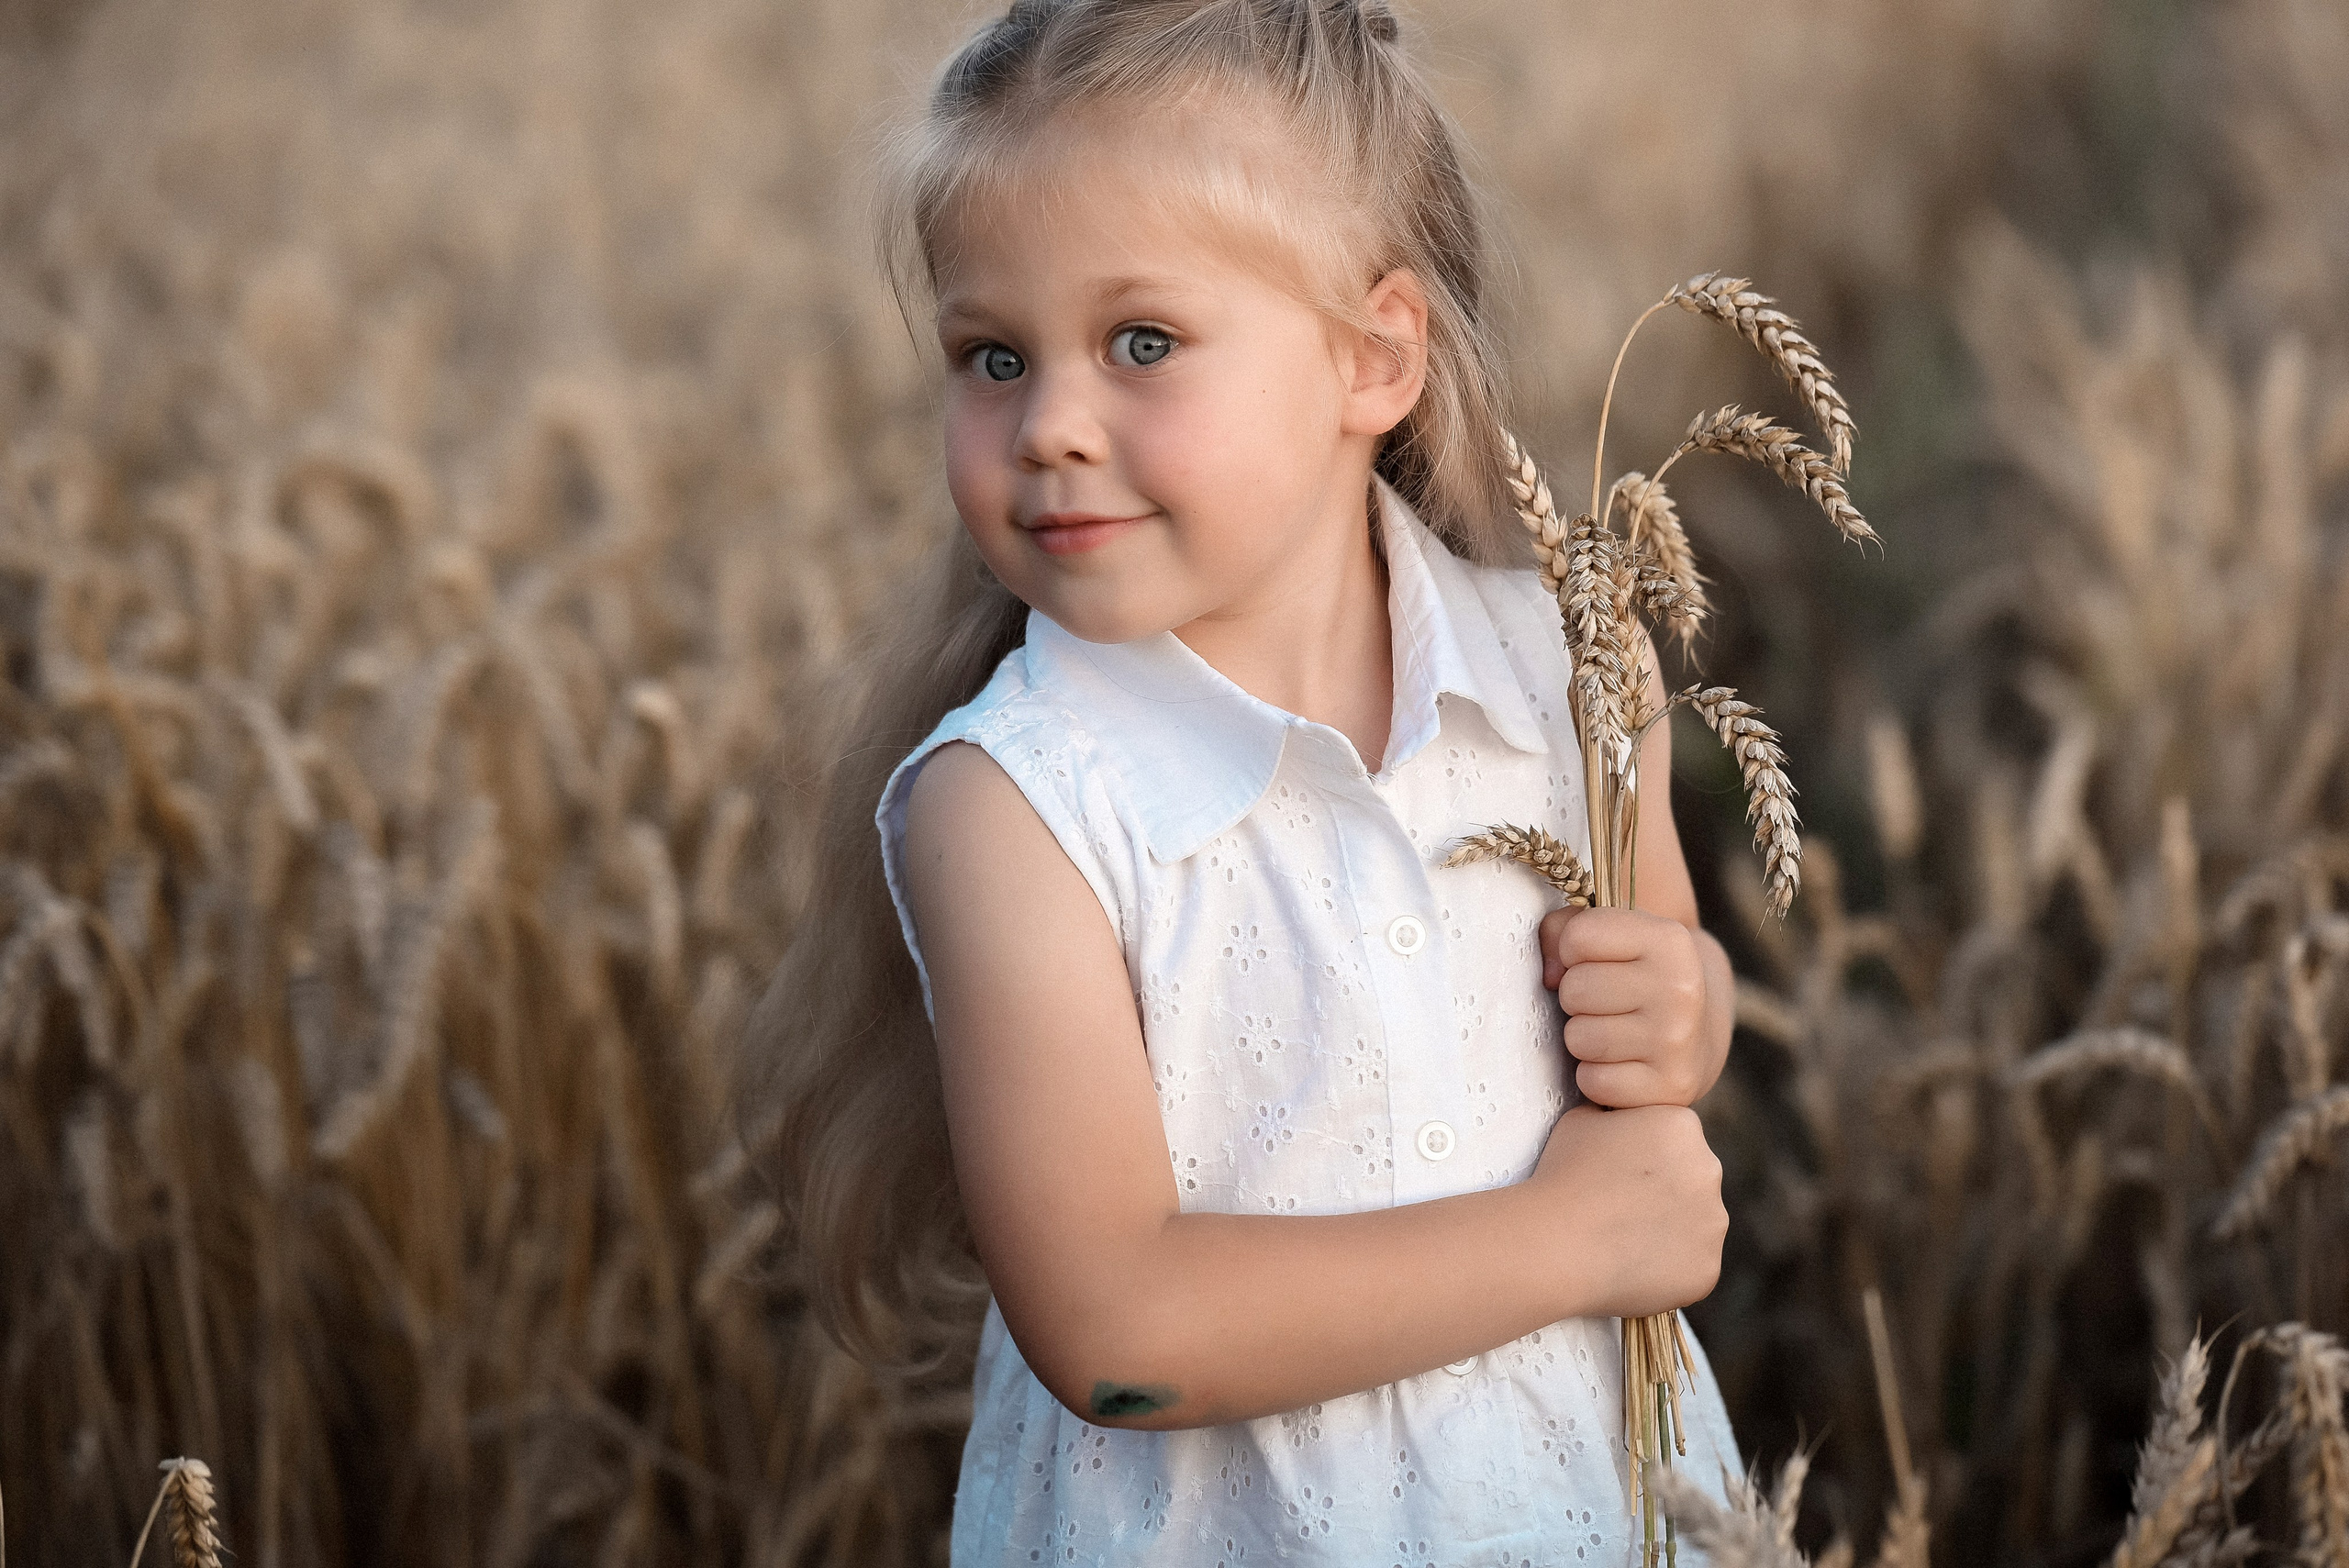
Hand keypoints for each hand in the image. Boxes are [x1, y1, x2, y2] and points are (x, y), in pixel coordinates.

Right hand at [1529, 1103, 1724, 1317]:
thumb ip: (1614, 1112)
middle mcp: (1710, 1169)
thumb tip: (1616, 1112)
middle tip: (1619, 1206)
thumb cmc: (1563, 1175)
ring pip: (1695, 1224)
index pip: (1674, 1138)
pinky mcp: (1708, 1267)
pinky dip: (1668, 1267)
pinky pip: (1691, 1265)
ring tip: (1622, 1238)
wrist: (1559, 1242)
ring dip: (1668, 1229)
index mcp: (1683, 1126)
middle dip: (1663, 1191)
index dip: (1644, 1156)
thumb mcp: (1581, 1119)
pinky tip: (1631, 1265)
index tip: (1616, 1172)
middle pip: (1691, 1179)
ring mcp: (1714, 1222)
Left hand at [1538, 906, 1725, 1108]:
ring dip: (1582, 1037)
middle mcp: (1679, 990)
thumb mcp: (1611, 936)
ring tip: (1609, 1030)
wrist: (1698, 1033)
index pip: (1579, 937)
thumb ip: (1563, 929)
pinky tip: (1618, 1062)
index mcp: (1668, 941)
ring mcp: (1677, 1042)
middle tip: (1602, 1002)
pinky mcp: (1670, 1087)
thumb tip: (1549, 976)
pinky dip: (1595, 1075)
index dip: (1572, 950)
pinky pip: (1594, 1081)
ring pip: (1580, 1039)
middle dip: (1575, 997)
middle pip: (1575, 990)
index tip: (1594, 960)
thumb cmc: (1635, 976)